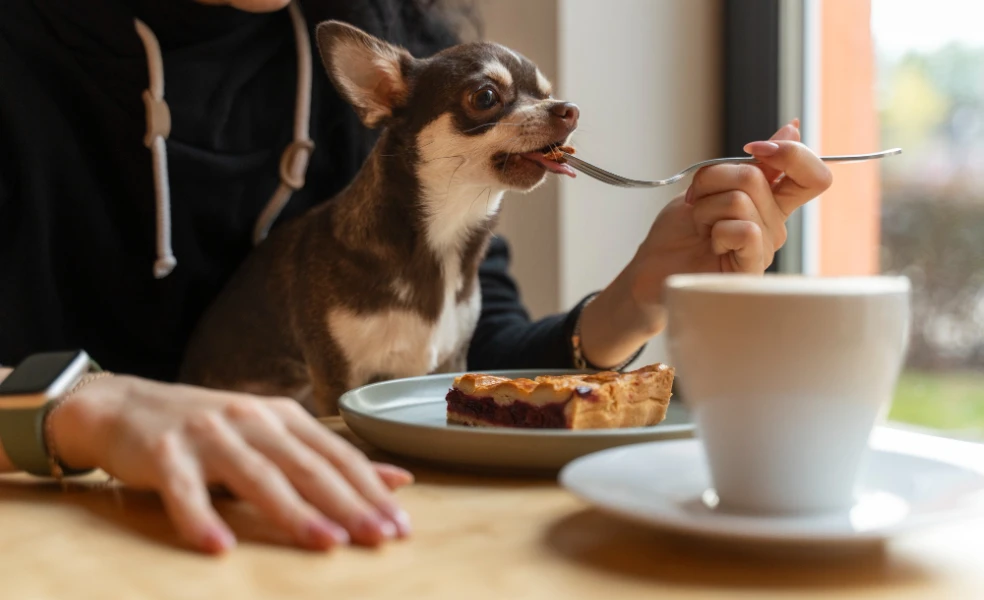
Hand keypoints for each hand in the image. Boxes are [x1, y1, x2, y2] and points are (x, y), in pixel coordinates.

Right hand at [34, 374, 411, 553]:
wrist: (122, 406)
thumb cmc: (208, 430)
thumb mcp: (272, 436)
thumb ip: (328, 460)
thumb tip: (397, 479)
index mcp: (282, 417)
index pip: (336, 456)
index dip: (371, 489)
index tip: (401, 525)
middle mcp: (251, 420)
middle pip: (307, 466)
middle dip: (349, 504)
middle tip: (381, 537)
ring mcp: (207, 435)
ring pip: (257, 477)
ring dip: (294, 513)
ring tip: (327, 543)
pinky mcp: (163, 452)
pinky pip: (183, 491)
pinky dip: (200, 518)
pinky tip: (220, 546)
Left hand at [578, 120, 832, 366]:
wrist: (652, 272)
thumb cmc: (678, 234)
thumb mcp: (711, 187)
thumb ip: (752, 164)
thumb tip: (793, 127)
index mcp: (770, 202)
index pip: (813, 174)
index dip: (790, 153)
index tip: (752, 149)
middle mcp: (774, 225)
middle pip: (755, 175)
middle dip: (711, 179)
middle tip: (696, 203)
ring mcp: (765, 248)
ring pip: (741, 200)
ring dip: (705, 208)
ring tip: (699, 228)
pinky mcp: (751, 269)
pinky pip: (745, 231)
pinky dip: (716, 231)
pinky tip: (710, 245)